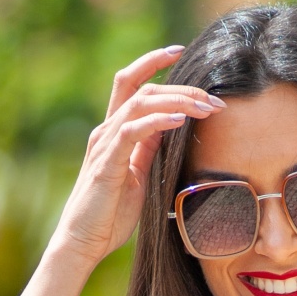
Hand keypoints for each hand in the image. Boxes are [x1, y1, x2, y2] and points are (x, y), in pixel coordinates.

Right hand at [51, 47, 224, 267]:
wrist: (83, 243)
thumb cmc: (110, 215)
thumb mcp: (138, 176)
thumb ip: (149, 149)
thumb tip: (170, 128)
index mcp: (114, 132)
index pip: (132, 83)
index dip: (153, 62)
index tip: (181, 52)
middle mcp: (106, 131)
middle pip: (142, 88)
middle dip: (181, 87)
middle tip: (213, 98)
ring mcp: (104, 144)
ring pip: (140, 103)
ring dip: (177, 101)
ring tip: (205, 107)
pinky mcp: (106, 163)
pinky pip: (132, 132)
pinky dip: (157, 121)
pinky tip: (179, 120)